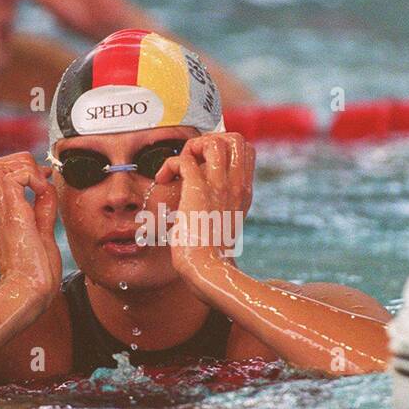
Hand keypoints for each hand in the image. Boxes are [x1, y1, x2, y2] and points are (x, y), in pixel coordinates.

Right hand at [0, 152, 61, 305]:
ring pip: (0, 165)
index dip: (24, 169)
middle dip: (23, 162)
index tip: (44, 183)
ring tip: (41, 187)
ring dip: (26, 167)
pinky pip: (15, 176)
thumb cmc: (36, 275)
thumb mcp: (43, 234)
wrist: (28, 293)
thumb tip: (47, 190)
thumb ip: (43, 211)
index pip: (2, 176)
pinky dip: (31, 177)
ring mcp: (1, 211)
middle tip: (42, 181)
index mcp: (4, 215)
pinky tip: (42, 193)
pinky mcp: (11, 215)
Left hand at [153, 133, 253, 281]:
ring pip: (214, 142)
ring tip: (180, 167)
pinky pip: (184, 159)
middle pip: (236, 139)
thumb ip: (220, 205)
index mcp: (243, 192)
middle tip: (194, 160)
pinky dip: (169, 164)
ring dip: (192, 147)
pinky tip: (162, 178)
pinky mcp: (198, 191)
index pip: (246, 151)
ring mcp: (219, 186)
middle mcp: (236, 185)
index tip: (204, 163)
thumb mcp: (223, 224)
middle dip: (211, 140)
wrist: (208, 269)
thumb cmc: (210, 253)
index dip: (224, 147)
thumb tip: (200, 197)